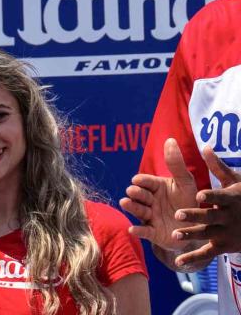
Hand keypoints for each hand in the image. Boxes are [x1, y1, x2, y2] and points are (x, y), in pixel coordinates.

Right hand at [121, 138, 199, 254]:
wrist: (196, 227)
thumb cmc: (188, 201)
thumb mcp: (186, 182)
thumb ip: (176, 164)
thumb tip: (170, 139)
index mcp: (156, 187)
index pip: (145, 181)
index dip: (141, 181)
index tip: (138, 180)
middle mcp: (149, 201)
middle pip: (138, 194)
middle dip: (135, 192)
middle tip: (133, 191)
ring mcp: (149, 216)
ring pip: (137, 210)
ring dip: (131, 206)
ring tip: (125, 202)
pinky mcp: (152, 232)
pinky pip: (144, 231)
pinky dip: (138, 231)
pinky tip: (132, 229)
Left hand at [168, 146, 240, 266]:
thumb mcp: (236, 182)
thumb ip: (218, 167)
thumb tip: (205, 146)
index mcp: (231, 199)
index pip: (220, 197)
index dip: (211, 196)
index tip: (200, 194)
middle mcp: (228, 217)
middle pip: (210, 217)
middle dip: (195, 216)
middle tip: (178, 214)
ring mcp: (226, 233)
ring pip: (206, 235)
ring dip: (191, 235)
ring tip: (174, 235)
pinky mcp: (223, 246)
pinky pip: (206, 253)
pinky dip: (193, 258)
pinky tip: (178, 261)